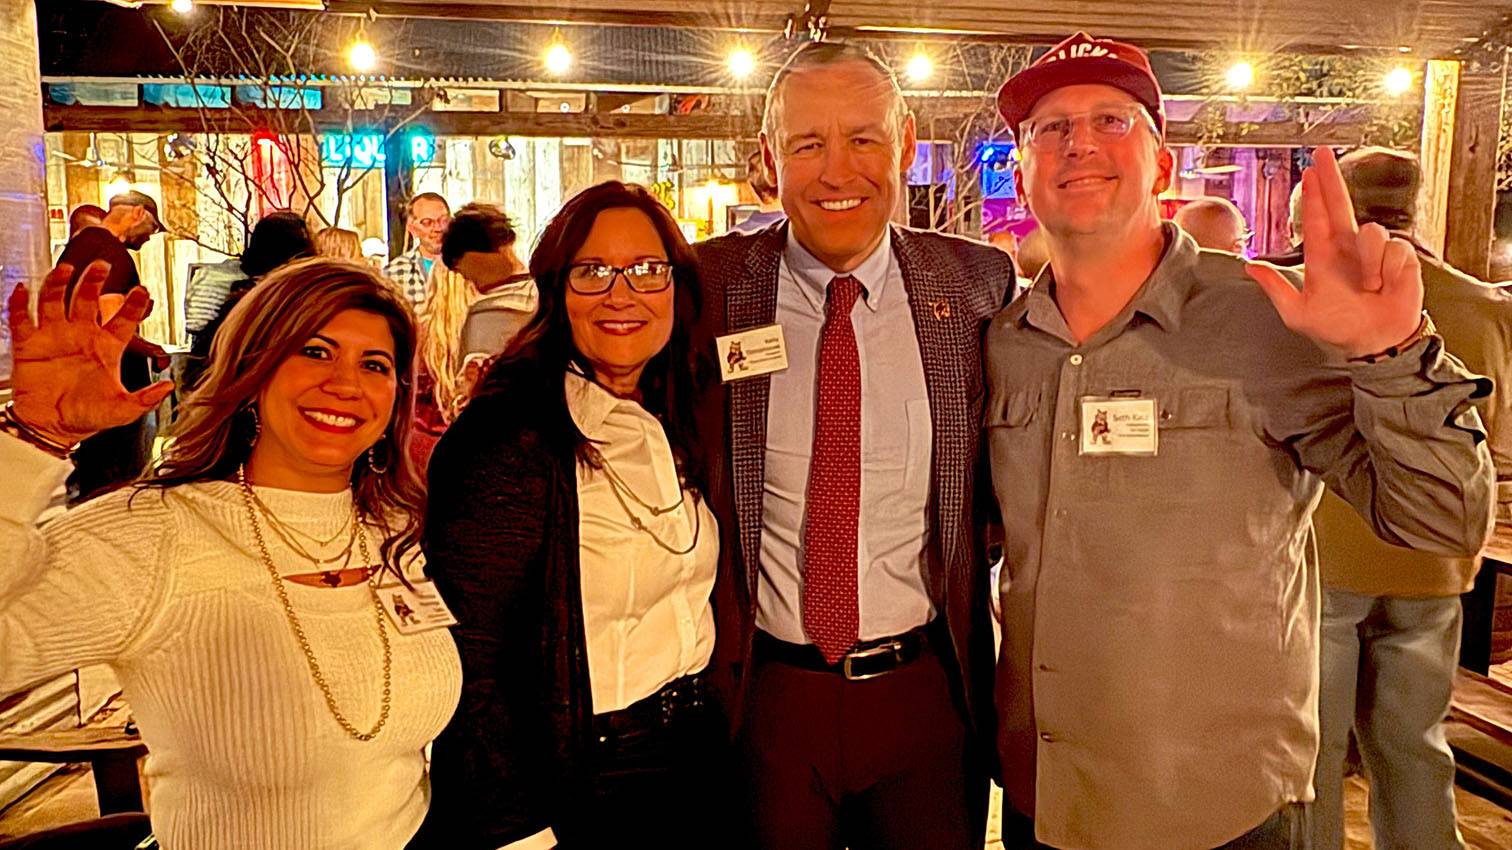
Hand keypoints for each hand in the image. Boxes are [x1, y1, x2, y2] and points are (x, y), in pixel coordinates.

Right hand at [6, 261, 173, 444]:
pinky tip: (22, 290)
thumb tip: (168, 388)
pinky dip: (19, 303)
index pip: (123, 319)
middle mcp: (81, 335)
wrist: (51, 428)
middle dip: (94, 281)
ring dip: (58, 284)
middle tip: (101, 265)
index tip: (143, 292)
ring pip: (55, 301)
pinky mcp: (28, 344)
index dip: (133, 305)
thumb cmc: (86, 417)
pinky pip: (21, 318)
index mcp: (106, 347)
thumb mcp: (122, 410)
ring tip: (65, 270)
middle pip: (88, 299)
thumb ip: (145, 399)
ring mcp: (53, 336)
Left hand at [1245, 146, 1423, 357]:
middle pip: (1340, 202)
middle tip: (1321, 152)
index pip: (1315, 218)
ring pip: (1372, 233)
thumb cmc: (1338, 326)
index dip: (1313, 194)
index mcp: (1323, 255)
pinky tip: (1387, 285)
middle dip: (1331, 177)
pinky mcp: (1400, 256)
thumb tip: (1248, 266)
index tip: (1308, 171)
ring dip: (1370, 264)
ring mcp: (1374, 250)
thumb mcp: (1298, 313)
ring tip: (1369, 288)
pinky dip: (1389, 270)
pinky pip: (1395, 250)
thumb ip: (1276, 289)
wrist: (1375, 341)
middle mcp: (1348, 246)